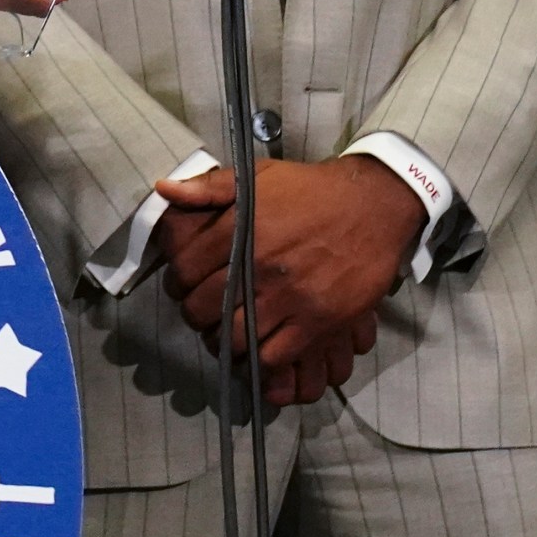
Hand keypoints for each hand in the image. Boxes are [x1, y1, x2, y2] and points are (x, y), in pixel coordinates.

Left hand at [156, 156, 426, 400]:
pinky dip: (258, 359)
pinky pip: (275, 354)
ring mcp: (291, 296)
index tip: (182, 287)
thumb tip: (164, 189)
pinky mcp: (320, 320)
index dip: (176, 283)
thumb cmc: (309, 191)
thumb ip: (208, 187)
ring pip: (235, 336)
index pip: (185, 269)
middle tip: (202, 313)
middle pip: (204, 307)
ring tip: (225, 333)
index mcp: (240, 229)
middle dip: (195, 314)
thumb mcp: (257, 177)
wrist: (372, 205)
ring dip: (222, 340)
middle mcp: (260, 264)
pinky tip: (257, 347)